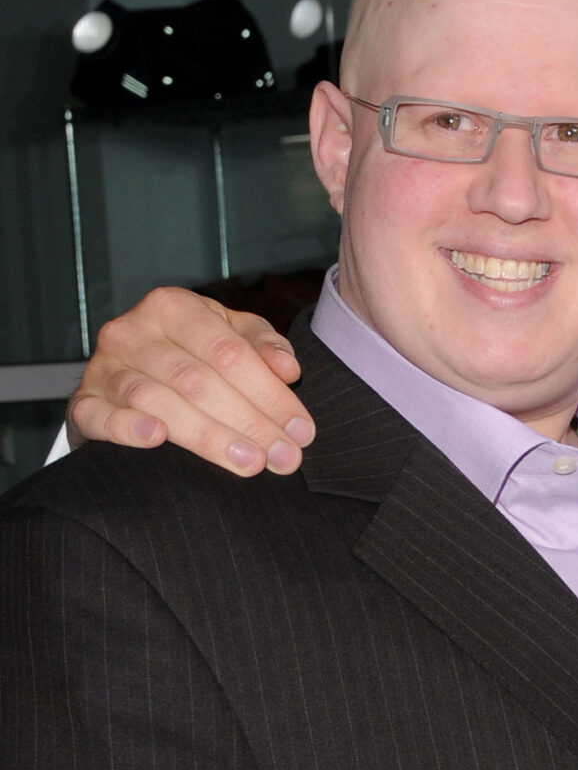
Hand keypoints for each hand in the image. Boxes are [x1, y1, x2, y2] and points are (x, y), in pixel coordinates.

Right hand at [66, 287, 314, 475]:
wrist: (127, 375)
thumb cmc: (190, 354)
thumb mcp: (230, 336)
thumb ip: (263, 346)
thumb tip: (288, 369)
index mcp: (172, 307)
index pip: (228, 352)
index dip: (269, 393)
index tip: (302, 430)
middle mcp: (132, 331)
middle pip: (198, 380)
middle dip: (249, 422)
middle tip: (284, 458)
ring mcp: (103, 367)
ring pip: (158, 401)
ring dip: (207, 436)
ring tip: (249, 462)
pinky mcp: (84, 403)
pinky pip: (101, 417)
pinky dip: (128, 428)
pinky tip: (158, 439)